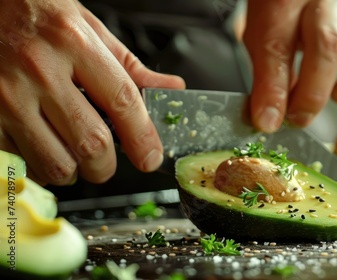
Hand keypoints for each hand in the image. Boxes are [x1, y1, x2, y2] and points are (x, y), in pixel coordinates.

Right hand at [0, 0, 184, 184]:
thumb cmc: (35, 12)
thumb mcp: (87, 26)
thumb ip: (129, 65)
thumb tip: (170, 88)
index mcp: (73, 42)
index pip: (122, 102)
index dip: (143, 138)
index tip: (150, 157)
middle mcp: (40, 70)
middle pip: (91, 143)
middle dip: (106, 165)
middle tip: (106, 162)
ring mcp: (8, 95)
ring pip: (56, 163)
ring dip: (74, 171)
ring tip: (74, 158)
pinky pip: (21, 161)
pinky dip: (40, 166)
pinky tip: (44, 148)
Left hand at [244, 0, 336, 132]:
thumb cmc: (283, 18)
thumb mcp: (262, 42)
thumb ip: (267, 79)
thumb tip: (270, 121)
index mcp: (285, 5)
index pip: (277, 45)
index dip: (273, 89)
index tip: (271, 120)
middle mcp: (325, 1)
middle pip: (327, 42)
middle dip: (313, 92)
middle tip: (300, 117)